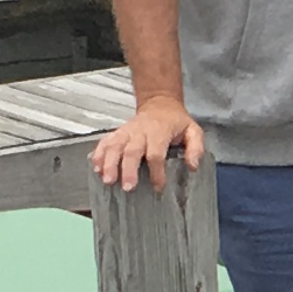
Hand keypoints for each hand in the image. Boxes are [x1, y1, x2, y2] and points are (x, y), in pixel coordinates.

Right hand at [90, 95, 205, 189]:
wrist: (160, 104)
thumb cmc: (176, 121)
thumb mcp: (193, 131)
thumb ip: (195, 148)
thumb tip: (192, 166)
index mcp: (159, 131)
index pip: (156, 153)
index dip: (157, 171)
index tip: (158, 186)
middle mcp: (140, 131)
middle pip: (132, 151)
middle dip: (128, 169)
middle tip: (127, 187)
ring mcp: (126, 132)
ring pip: (114, 146)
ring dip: (109, 163)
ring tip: (107, 180)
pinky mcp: (118, 133)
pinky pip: (105, 143)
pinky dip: (99, 154)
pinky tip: (96, 168)